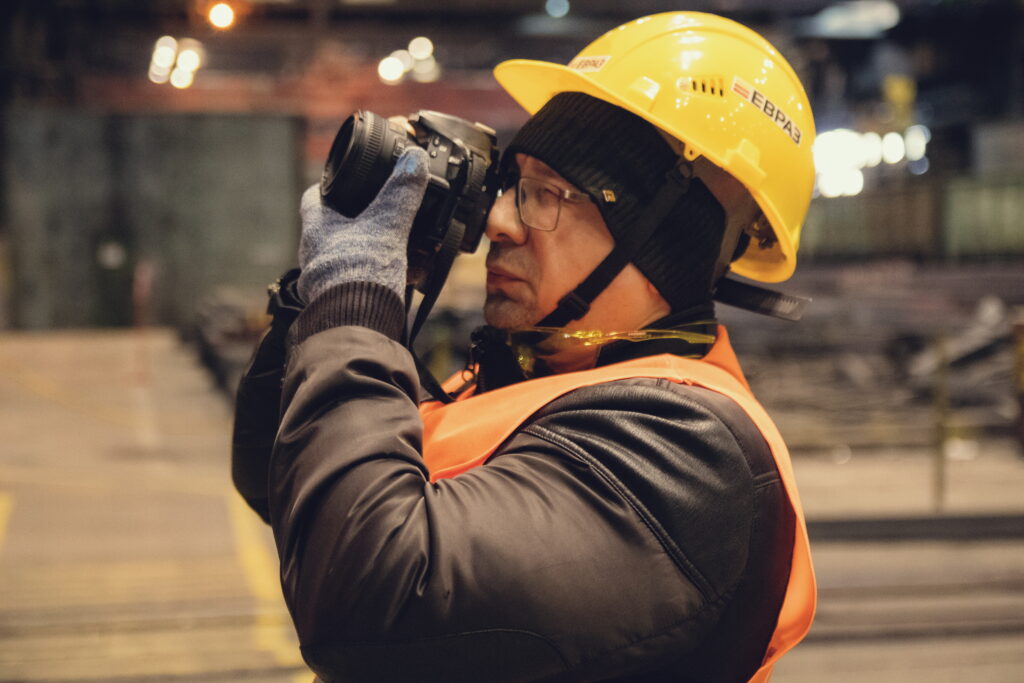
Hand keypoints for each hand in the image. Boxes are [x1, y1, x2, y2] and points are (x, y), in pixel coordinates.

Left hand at [297, 146, 429, 304]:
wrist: (356, 324)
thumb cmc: (359, 274)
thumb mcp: (386, 226)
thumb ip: (401, 194)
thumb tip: (413, 160)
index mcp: (318, 229)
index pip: (314, 198)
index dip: (328, 185)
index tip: (341, 179)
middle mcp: (315, 253)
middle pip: (331, 227)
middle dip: (356, 221)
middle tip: (378, 213)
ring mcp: (325, 280)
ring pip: (346, 256)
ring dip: (369, 251)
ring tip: (396, 246)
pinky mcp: (340, 301)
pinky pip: (358, 282)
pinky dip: (378, 277)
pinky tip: (402, 276)